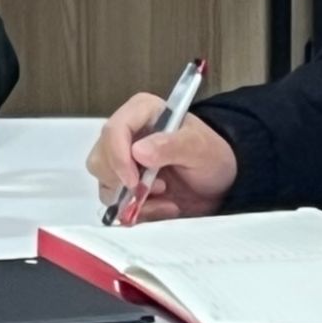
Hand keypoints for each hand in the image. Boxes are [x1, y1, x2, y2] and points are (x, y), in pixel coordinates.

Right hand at [85, 94, 236, 223]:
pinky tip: (161, 205)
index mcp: (140, 112)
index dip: (118, 157)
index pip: (113, 130)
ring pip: (104, 181)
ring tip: (164, 195)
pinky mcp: (123, 183)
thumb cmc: (211, 156)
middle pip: (101, 158)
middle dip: (124, 181)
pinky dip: (136, 210)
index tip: (134, 182)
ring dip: (131, 197)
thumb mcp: (200, 148)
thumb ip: (171, 146)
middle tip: (157, 188)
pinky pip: (115, 202)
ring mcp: (121, 159)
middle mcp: (124, 134)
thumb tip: (137, 151)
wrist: (220, 182)